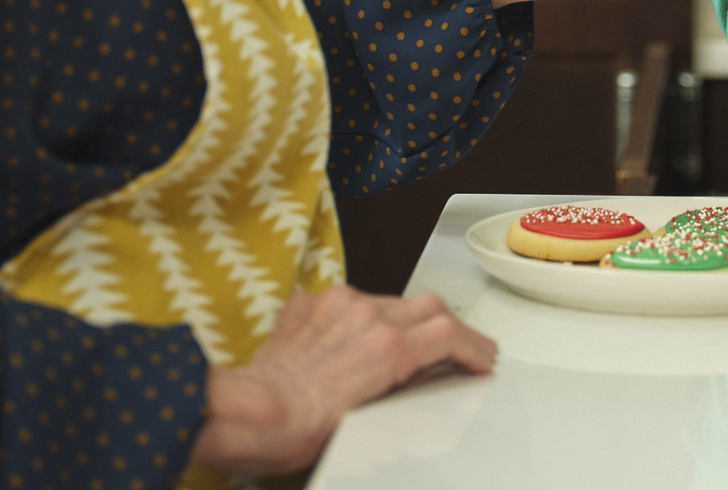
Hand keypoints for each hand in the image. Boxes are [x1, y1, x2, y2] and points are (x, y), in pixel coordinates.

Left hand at [189, 286, 494, 475]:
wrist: (247, 414)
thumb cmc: (298, 428)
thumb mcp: (370, 424)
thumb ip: (409, 396)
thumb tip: (430, 395)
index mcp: (388, 348)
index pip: (450, 333)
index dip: (474, 347)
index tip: (481, 359)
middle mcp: (368, 315)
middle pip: (430, 306)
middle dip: (448, 328)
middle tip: (454, 350)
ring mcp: (338, 305)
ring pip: (392, 300)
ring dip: (404, 321)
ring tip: (396, 350)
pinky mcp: (312, 303)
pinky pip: (350, 301)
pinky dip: (360, 318)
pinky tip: (350, 342)